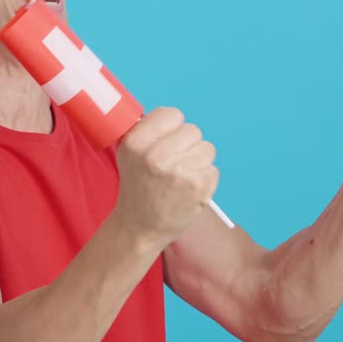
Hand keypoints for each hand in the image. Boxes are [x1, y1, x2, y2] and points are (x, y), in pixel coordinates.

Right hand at [113, 107, 218, 246]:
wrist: (140, 227)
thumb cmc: (138, 187)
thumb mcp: (129, 154)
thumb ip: (148, 131)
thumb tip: (173, 117)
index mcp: (136, 142)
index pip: (172, 114)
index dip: (173, 128)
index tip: (167, 143)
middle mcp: (156, 155)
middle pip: (193, 130)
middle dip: (187, 146)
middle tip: (174, 165)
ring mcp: (179, 171)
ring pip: (207, 148)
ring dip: (198, 162)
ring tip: (181, 178)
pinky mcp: (198, 186)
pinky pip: (213, 169)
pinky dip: (204, 179)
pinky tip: (188, 190)